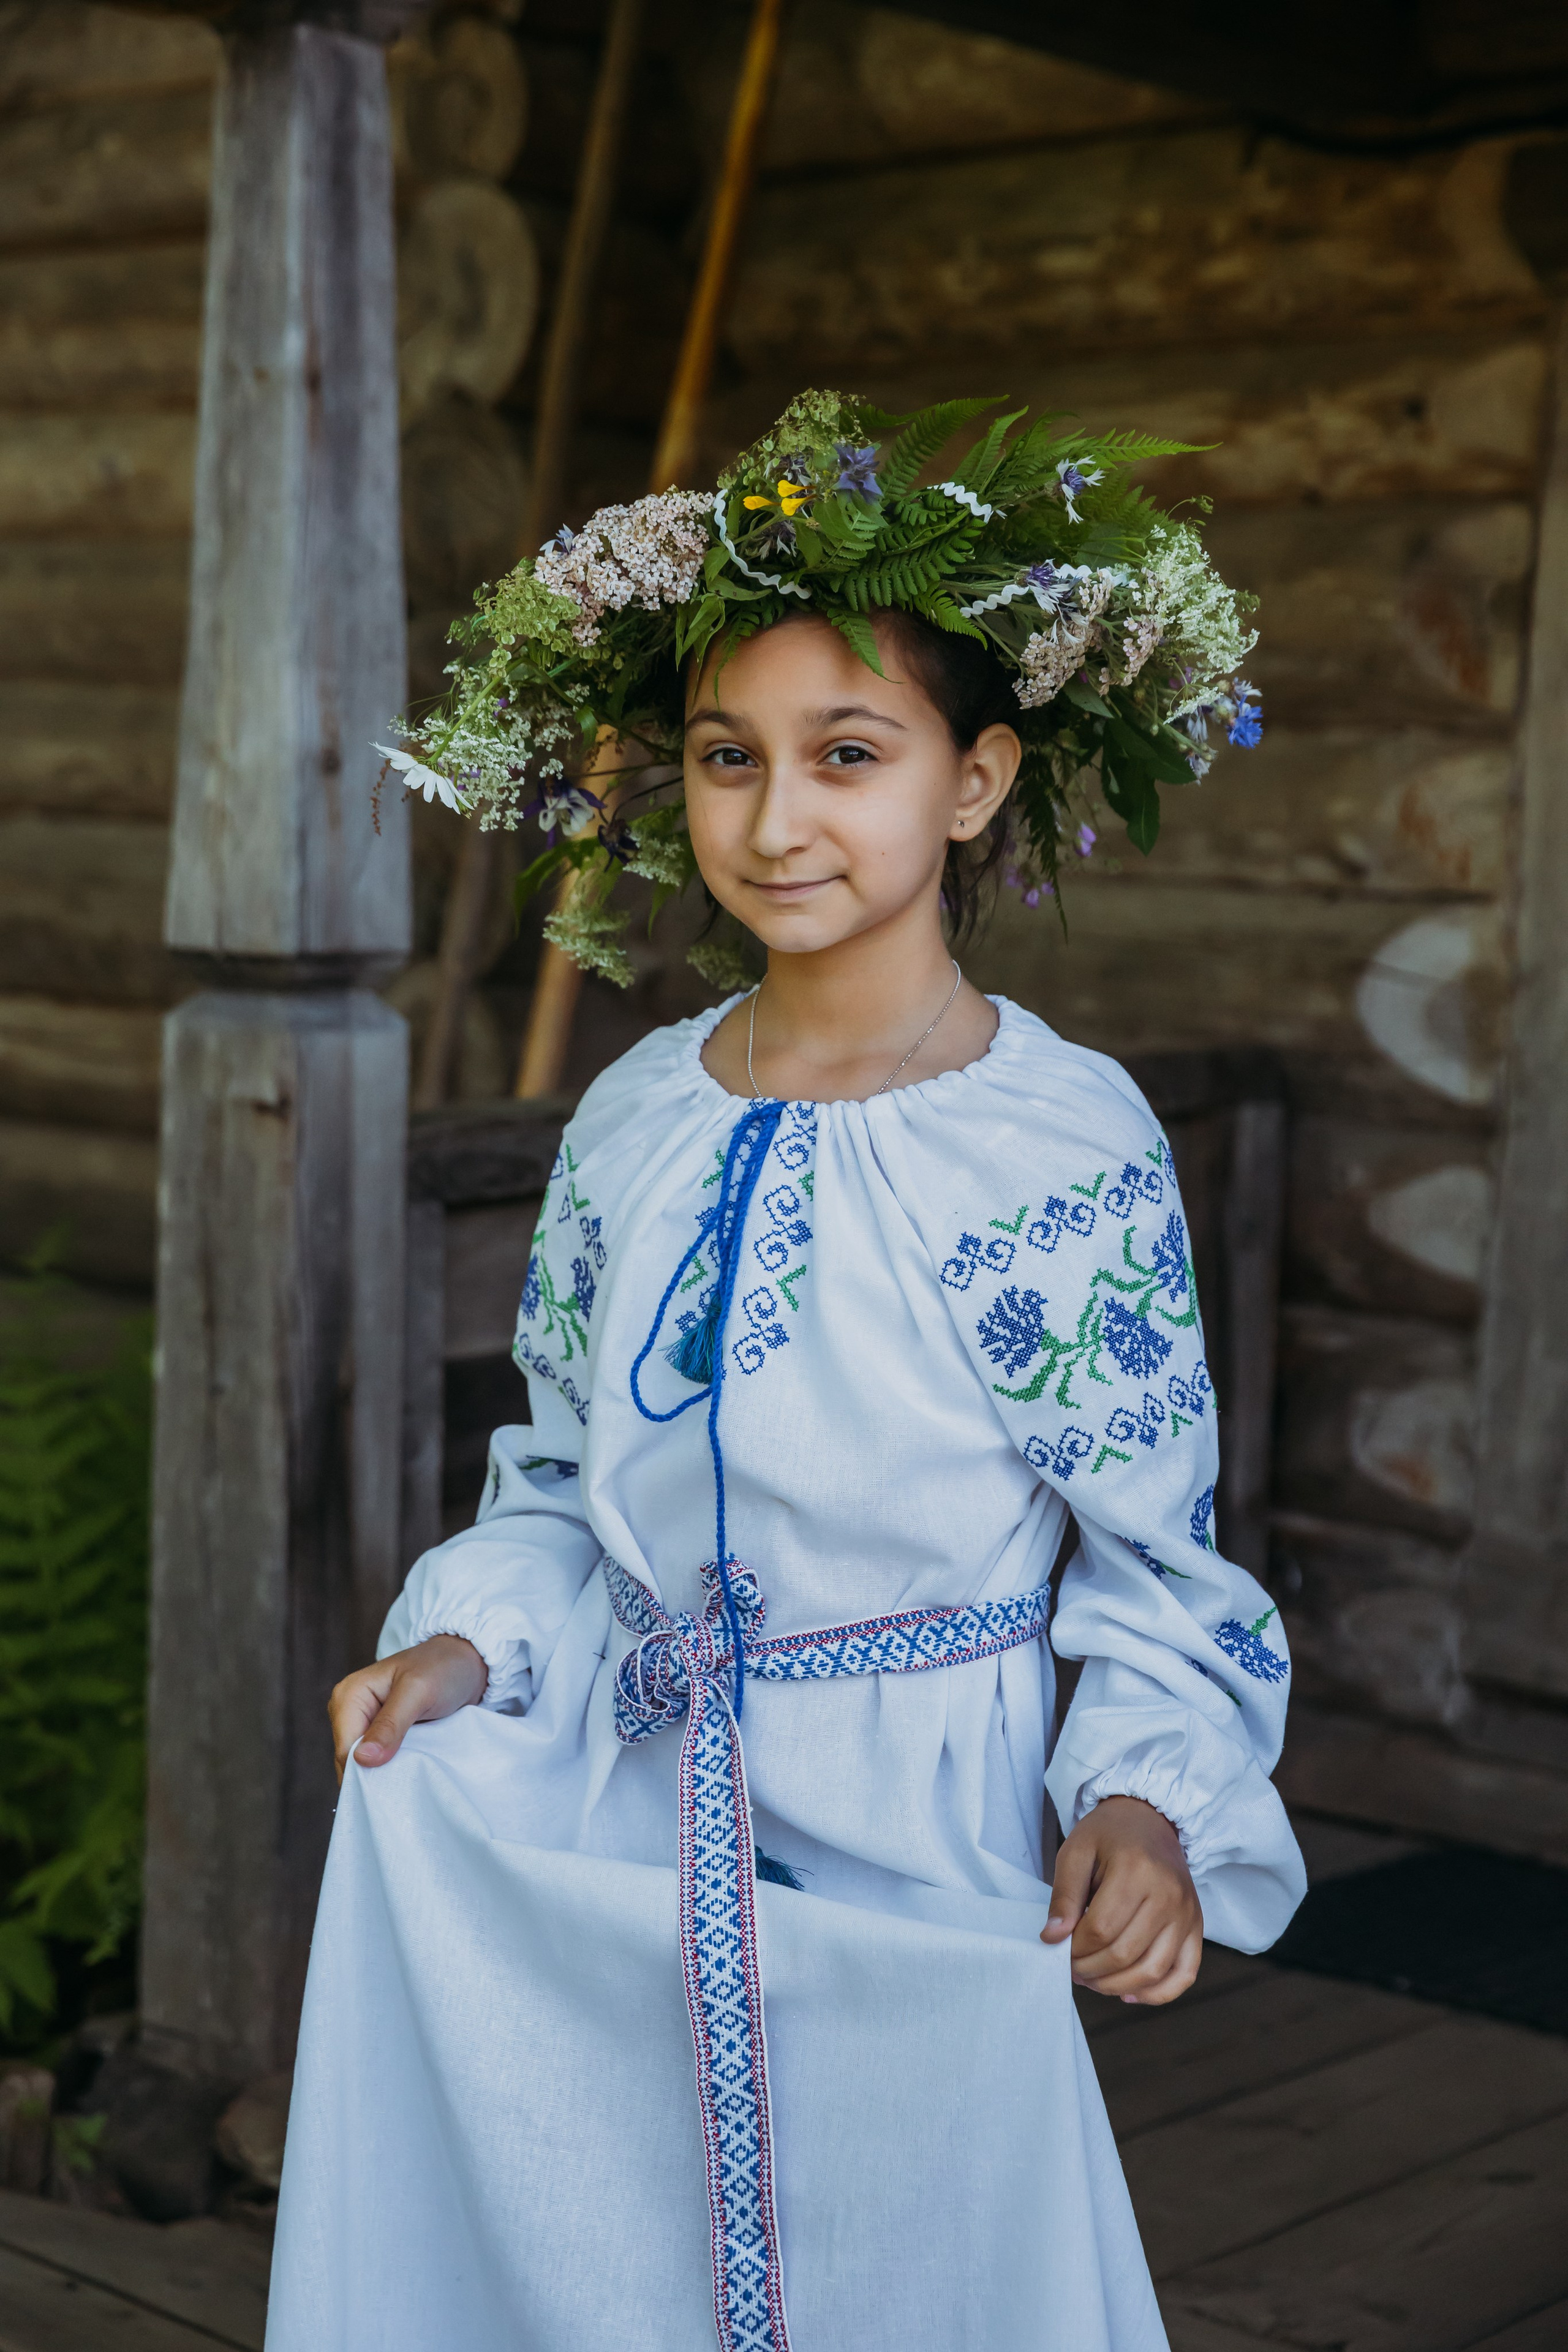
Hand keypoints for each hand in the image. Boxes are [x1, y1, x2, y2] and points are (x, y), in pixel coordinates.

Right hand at [329, 1635, 487, 1784]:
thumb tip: (362, 1759)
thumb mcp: (419, 1692)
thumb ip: (391, 1724)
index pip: (345, 1749)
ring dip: (387, 1771)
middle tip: (408, 1774)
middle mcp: (349, 1710)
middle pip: (351, 1760)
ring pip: (364, 1763)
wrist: (467, 1662)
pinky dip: (394, 1765)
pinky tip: (411, 1765)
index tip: (397, 1779)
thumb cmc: (443, 1668)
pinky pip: (378, 1759)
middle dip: (376, 1772)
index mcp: (349, 1695)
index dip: (367, 1769)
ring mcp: (364, 1722)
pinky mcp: (380, 1732)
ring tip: (412, 1769)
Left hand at [1040, 1795, 1202, 2005]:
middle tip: (1072, 1967)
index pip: (1101, 1929)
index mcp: (1136, 1869)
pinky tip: (1129, 1993)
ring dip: (1116, 1986)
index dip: (1075, 1948)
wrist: (1150, 1820)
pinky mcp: (1197, 1926)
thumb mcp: (1076, 1852)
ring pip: (1152, 1970)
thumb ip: (1063, 1896)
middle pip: (1125, 1954)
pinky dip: (1157, 1993)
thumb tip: (1052, 1938)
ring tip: (1093, 1979)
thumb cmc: (1108, 1835)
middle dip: (1090, 1970)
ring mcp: (1187, 1913)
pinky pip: (1184, 1974)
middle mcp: (1169, 1894)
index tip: (1060, 1946)